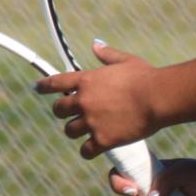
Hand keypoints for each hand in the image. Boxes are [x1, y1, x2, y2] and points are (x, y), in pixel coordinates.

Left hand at [36, 40, 158, 157]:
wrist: (158, 98)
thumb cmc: (146, 77)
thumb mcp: (125, 61)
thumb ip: (107, 55)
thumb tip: (96, 45)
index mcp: (87, 80)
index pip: (55, 82)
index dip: (44, 86)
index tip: (37, 88)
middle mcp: (84, 101)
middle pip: (58, 110)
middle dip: (63, 112)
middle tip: (71, 114)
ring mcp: (91, 122)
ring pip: (70, 131)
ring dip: (75, 131)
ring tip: (84, 131)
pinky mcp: (103, 140)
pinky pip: (85, 150)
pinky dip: (88, 150)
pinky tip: (94, 148)